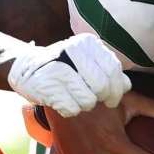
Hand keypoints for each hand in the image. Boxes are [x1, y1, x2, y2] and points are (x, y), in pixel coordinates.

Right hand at [9, 34, 130, 116]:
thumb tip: (126, 85)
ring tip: (75, 98)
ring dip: (84, 105)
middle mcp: (73, 49)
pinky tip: (62, 101)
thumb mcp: (88, 64)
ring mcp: (57, 66)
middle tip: (94, 101)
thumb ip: (109, 72)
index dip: (116, 90)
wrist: (26, 68)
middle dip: (101, 99)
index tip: (111, 99)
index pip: (113, 70)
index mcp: (87, 43)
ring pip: (88, 100)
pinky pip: (71, 109)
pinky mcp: (46, 85)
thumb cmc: (65, 68)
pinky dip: (69, 110)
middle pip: (102, 85)